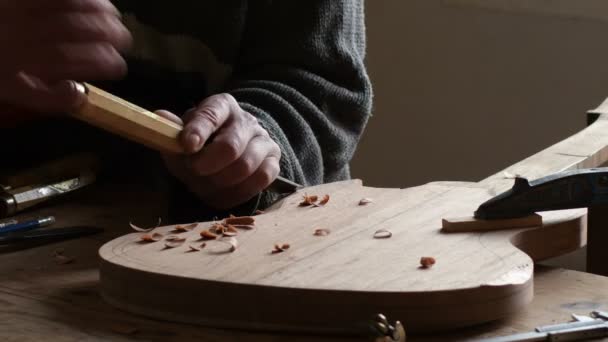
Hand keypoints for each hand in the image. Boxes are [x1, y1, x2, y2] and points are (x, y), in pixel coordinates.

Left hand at [0, 0, 130, 125]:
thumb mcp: (15, 92)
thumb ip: (49, 99)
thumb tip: (81, 94)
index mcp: (20, 62)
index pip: (71, 61)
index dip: (102, 62)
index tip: (119, 67)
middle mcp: (19, 32)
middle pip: (73, 29)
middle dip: (107, 34)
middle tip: (125, 40)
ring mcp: (16, 8)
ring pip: (65, 4)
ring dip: (97, 9)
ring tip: (114, 16)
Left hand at [157, 94, 281, 209]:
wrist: (236, 148)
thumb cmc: (204, 143)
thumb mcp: (185, 135)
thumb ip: (172, 132)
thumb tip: (159, 118)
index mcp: (222, 106)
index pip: (212, 114)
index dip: (199, 130)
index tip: (187, 145)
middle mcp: (246, 121)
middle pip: (230, 147)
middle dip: (208, 165)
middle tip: (194, 171)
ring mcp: (264, 141)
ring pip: (245, 167)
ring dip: (220, 182)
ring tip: (205, 184)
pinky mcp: (274, 162)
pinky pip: (261, 180)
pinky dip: (238, 192)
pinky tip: (224, 190)